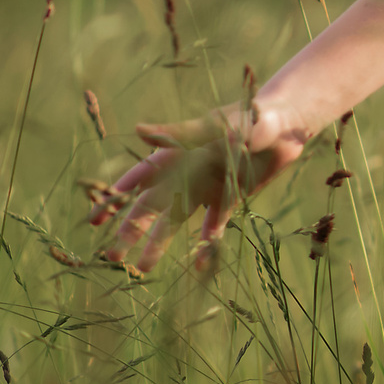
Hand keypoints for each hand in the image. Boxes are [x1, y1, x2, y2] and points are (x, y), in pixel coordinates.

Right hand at [85, 99, 304, 272]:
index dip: (117, 196)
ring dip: (159, 241)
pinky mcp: (229, 197)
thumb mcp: (216, 125)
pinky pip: (214, 224)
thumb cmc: (251, 116)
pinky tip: (198, 264)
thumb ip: (180, 132)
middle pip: (153, 205)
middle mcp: (188, 172)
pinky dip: (206, 242)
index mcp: (178, 152)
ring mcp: (207, 186)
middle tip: (113, 255)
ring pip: (177, 219)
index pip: (140, 176)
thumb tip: (138, 130)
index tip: (96, 219)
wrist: (287, 124)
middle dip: (131, 229)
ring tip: (143, 267)